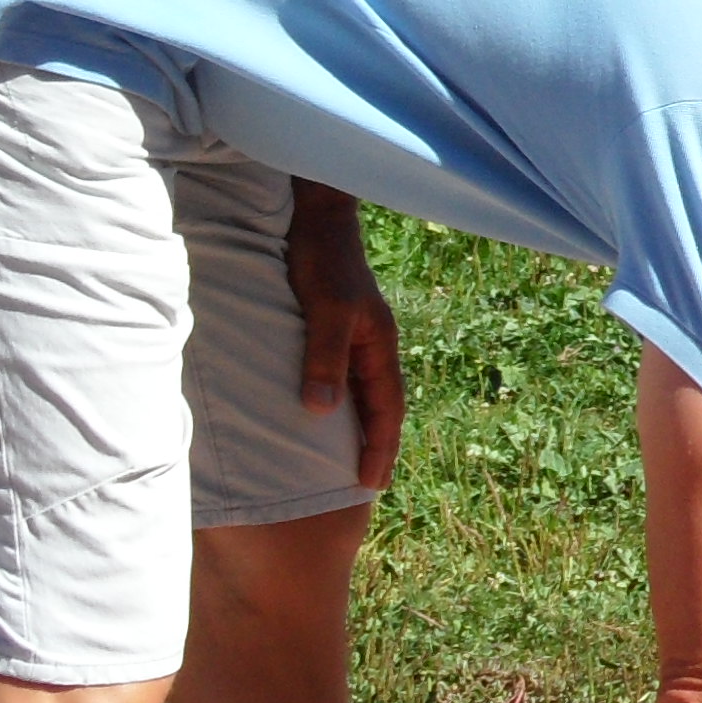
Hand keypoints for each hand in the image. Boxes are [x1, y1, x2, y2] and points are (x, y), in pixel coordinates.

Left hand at [283, 185, 403, 491]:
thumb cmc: (321, 261)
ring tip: (348, 459)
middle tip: (366, 485)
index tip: (370, 486)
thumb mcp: (326, 311)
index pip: (387, 409)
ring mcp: (356, 337)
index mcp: (379, 346)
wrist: (314, 216)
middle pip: (382, 406)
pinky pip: (344, 378)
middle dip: (378, 445)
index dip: (380, 448)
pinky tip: (325, 413)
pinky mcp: (334, 328)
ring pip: (363, 393)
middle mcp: (373, 346)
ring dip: (360, 426)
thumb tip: (320, 411)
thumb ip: (325, 358)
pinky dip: (341, 403)